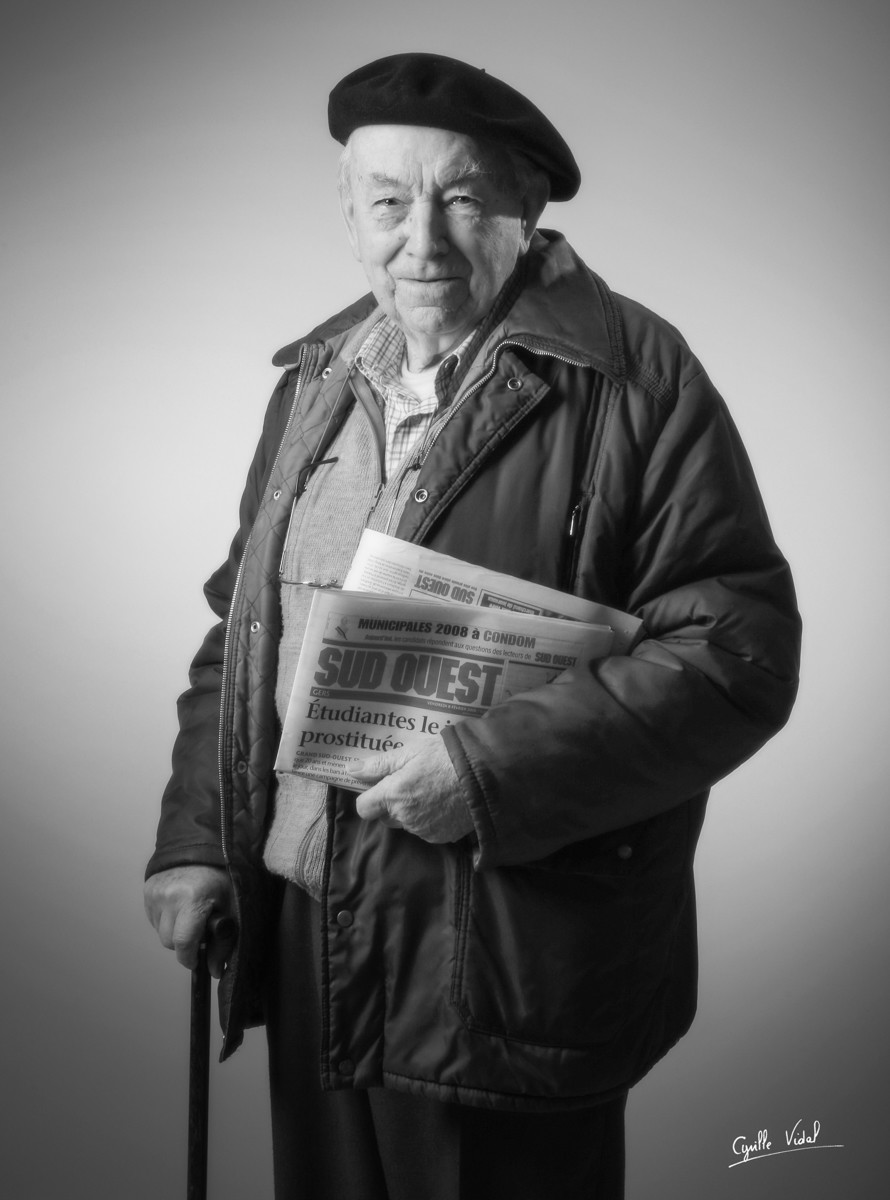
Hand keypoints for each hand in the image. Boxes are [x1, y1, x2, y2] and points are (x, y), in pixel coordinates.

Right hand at [143, 865, 234, 978]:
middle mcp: (169, 895)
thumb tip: (216, 971)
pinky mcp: (147, 889)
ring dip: (173, 931)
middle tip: (199, 930)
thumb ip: (224, 942)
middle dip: (184, 943)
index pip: (183, 942)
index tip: (197, 961)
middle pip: (169, 941)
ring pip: (159, 931)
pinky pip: (154, 918)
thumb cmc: (222, 877)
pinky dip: (166, 919)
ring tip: (190, 914)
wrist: (204, 847)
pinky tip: (180, 906)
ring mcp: (155, 891)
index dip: (190, 957)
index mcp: (192, 898)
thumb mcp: (232, 907)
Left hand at [352, 738, 473, 843]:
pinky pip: (425, 830)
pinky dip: (429, 819)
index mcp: (394, 795)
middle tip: (411, 782)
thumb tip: (350, 770)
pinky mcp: (440, 837)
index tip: (381, 785)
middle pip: (385, 817)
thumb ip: (378, 764)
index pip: (364, 807)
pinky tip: (443, 802)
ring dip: (411, 812)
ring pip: (406, 824)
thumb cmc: (446, 756)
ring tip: (431, 790)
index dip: (370, 796)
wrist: (485, 774)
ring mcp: (423, 830)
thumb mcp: (411, 752)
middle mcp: (405, 817)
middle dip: (392, 803)